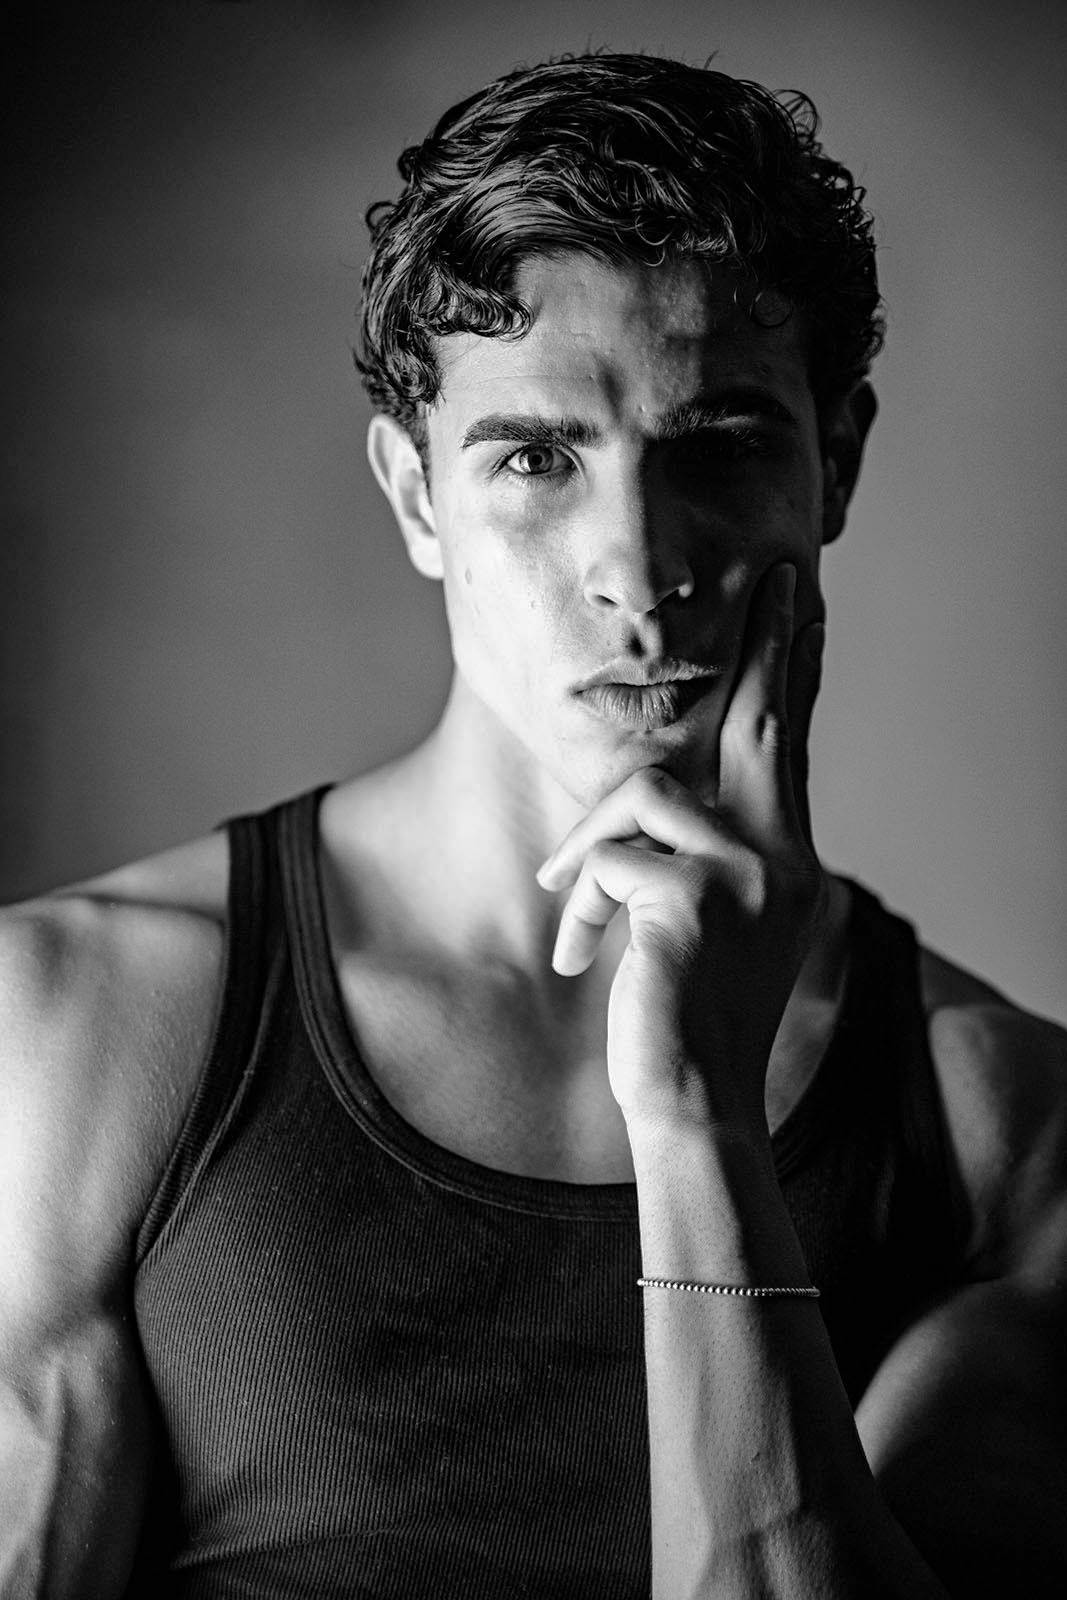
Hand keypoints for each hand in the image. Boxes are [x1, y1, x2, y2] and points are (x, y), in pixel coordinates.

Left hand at [536, 563, 826, 1136]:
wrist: (696, 1104)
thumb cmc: (689, 1019)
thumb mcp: (706, 928)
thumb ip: (700, 858)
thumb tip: (656, 798)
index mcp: (791, 864)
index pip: (791, 751)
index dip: (793, 678)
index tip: (803, 610)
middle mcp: (785, 859)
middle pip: (768, 724)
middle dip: (768, 645)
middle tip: (775, 578)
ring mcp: (749, 876)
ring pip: (643, 793)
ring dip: (586, 844)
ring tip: (563, 901)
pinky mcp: (696, 899)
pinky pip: (611, 858)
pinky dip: (579, 904)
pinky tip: (577, 957)